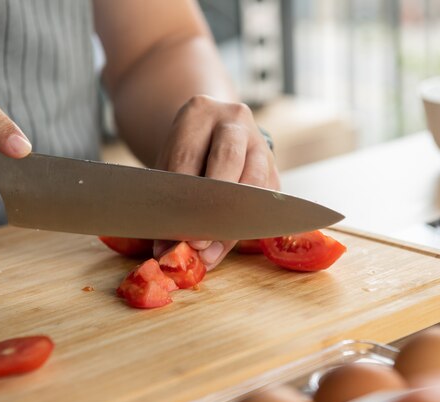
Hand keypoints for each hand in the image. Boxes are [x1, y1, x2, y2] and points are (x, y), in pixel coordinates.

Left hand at [154, 95, 279, 269]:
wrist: (213, 134)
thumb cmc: (186, 154)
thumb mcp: (168, 168)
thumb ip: (167, 203)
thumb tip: (165, 251)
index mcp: (200, 112)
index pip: (189, 156)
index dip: (184, 197)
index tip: (178, 231)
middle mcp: (234, 120)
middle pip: (228, 160)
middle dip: (214, 206)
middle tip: (198, 242)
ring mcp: (259, 143)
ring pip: (254, 182)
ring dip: (232, 222)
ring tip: (210, 251)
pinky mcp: (274, 168)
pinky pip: (264, 201)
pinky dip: (244, 228)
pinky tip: (223, 247)